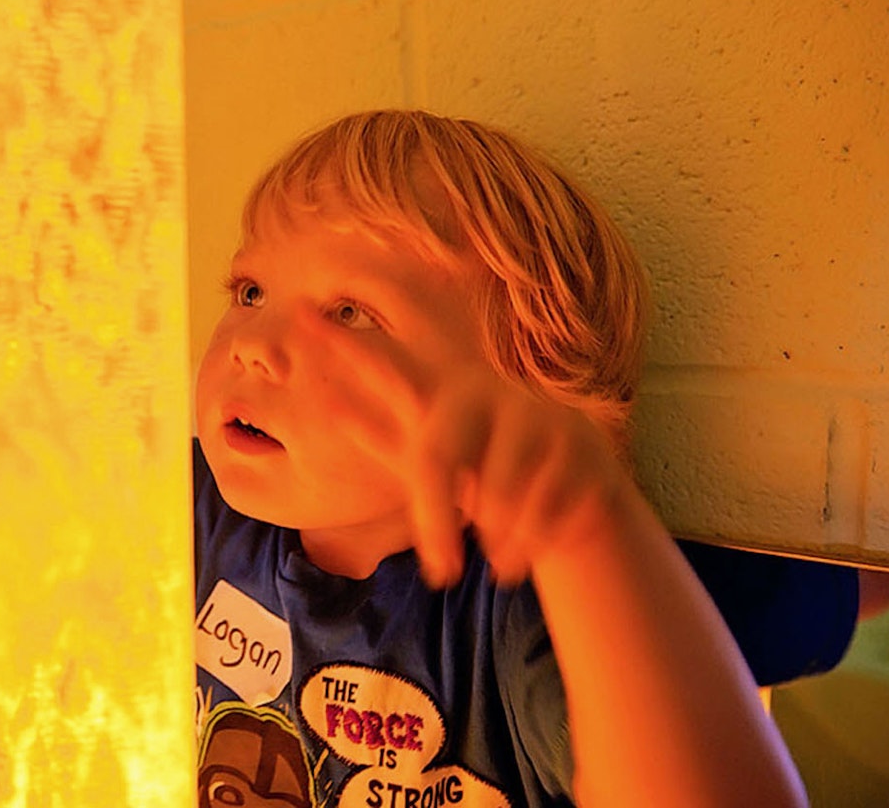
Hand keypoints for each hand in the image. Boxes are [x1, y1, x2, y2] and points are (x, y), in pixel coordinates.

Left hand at [303, 310, 627, 588]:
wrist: (581, 481)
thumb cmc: (484, 466)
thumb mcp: (431, 453)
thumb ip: (385, 435)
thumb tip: (333, 408)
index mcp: (448, 399)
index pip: (389, 373)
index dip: (347, 348)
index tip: (300, 317)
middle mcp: (492, 399)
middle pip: (437, 459)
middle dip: (435, 521)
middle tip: (440, 572)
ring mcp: (543, 421)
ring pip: (499, 501)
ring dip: (497, 541)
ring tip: (497, 557)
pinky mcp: (588, 454)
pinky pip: (547, 514)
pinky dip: (535, 544)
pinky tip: (528, 556)